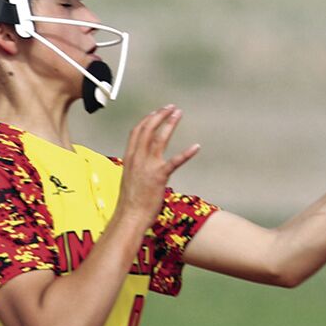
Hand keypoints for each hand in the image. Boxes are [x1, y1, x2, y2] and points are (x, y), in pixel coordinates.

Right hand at [118, 106, 200, 228]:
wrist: (129, 217)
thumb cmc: (130, 203)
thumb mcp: (130, 180)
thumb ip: (136, 169)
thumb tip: (142, 168)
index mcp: (129, 158)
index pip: (136, 132)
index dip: (147, 120)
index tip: (156, 112)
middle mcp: (137, 159)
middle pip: (148, 129)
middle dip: (160, 115)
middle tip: (171, 108)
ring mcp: (148, 166)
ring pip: (159, 138)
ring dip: (169, 123)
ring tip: (178, 113)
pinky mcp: (159, 176)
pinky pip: (175, 161)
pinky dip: (187, 153)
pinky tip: (196, 147)